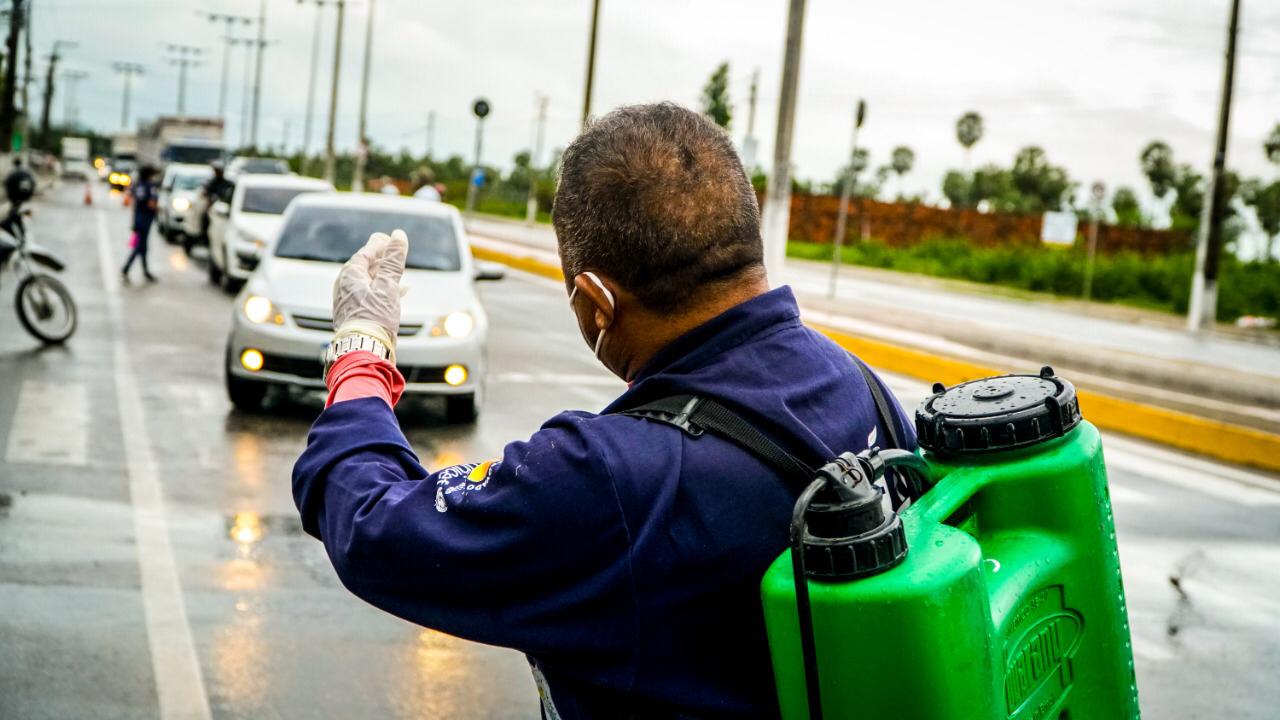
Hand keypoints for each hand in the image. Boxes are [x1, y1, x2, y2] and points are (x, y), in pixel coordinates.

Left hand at [332, 230, 407, 360]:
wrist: (363, 350)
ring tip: (400, 276)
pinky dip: (382, 292)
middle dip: (381, 261)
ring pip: (367, 283)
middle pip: (364, 267)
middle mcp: (344, 287)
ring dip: (384, 278)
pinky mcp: (354, 316)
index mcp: (349, 276)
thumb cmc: (374, 317)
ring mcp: (348, 303)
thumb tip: (398, 235)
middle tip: (392, 252)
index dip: (379, 245)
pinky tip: (396, 295)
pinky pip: (368, 297)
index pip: (365, 253)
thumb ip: (393, 260)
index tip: (391, 238)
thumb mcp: (387, 285)